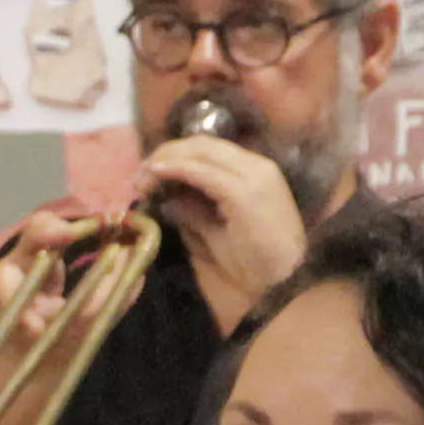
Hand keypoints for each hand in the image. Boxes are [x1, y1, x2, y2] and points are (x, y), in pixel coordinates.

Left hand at [147, 131, 311, 329]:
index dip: (173, 154)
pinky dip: (177, 169)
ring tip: (141, 178)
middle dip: (164, 153)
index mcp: (252, 171)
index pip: (207, 149)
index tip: (146, 173)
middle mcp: (256, 166)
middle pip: (201, 144)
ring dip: (165, 160)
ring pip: (201, 151)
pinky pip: (204, 172)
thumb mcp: (215, 232)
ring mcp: (254, 176)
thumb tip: (165, 200)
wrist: (285, 280)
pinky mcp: (246, 193)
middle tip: (138, 175)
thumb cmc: (254, 261)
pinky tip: (156, 173)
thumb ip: (193, 211)